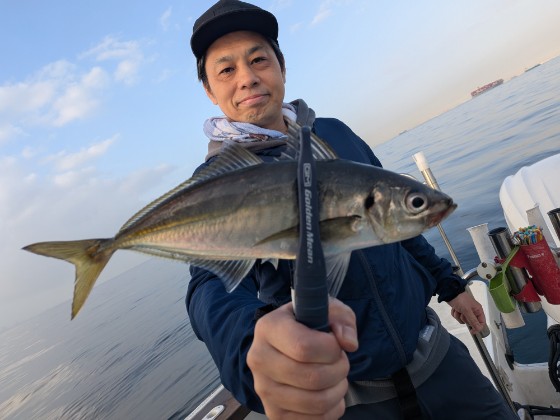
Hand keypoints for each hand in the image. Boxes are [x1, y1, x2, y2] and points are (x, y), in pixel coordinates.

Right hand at [247, 298, 357, 418]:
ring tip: (336, 376)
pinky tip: (328, 392)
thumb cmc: (309, 326)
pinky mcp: (274, 413)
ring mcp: (264, 389)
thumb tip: (349, 343)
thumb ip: (342, 320)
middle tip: (340, 360)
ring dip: (338, 390)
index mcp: (268, 328)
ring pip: (315, 402)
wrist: (285, 345)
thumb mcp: (327, 310)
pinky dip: (332, 409)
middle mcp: (259, 359)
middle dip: (339, 369)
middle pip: (312, 378)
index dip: (331, 349)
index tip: (336, 343)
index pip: (304, 347)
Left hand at [448, 291, 485, 334]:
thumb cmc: (461, 299)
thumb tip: (479, 329)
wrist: (450, 293)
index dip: (477, 327)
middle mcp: (473, 311)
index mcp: (478, 310)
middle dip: (465, 319)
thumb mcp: (467, 310)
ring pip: (462, 320)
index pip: (481, 322)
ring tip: (458, 309)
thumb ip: (473, 320)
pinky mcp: (459, 310)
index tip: (472, 331)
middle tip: (463, 313)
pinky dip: (455, 313)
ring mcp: (466, 311)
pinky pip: (457, 317)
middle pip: (471, 322)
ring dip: (458, 316)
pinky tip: (454, 308)